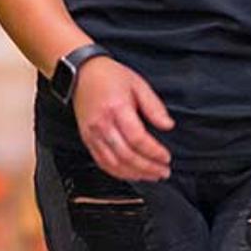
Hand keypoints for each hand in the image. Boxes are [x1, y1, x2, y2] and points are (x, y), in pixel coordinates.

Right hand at [71, 56, 173, 182]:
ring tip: (152, 176)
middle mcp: (102, 125)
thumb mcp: (138, 84)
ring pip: (114, 163)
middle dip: (148, 167)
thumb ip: (154, 107)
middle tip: (164, 172)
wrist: (82, 74)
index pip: (137, 138)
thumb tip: (168, 126)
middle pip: (126, 155)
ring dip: (135, 174)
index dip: (153, 152)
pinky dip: (118, 172)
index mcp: (117, 109)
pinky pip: (102, 162)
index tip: (166, 157)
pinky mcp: (87, 140)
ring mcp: (92, 134)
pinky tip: (132, 174)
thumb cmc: (110, 76)